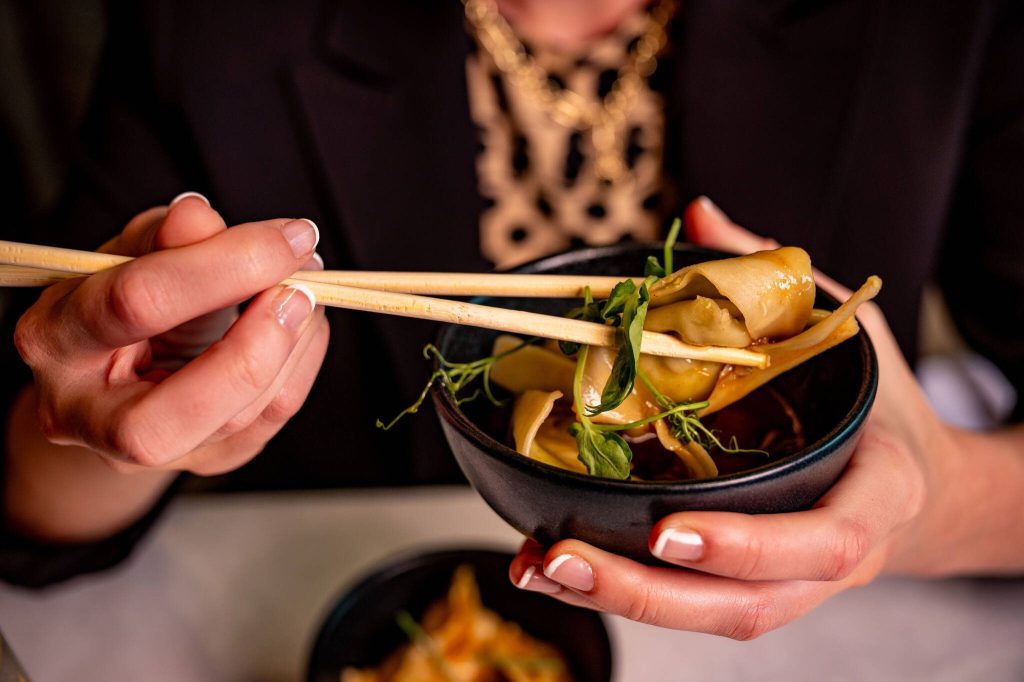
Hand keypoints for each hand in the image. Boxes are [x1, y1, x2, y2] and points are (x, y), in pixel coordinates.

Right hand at [13, 193, 329, 475]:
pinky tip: (303, 323)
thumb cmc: (119, 299)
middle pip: (185, 406)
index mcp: (55, 341)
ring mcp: (148, 453)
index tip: (289, 236)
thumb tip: (199, 216)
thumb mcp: (129, 254)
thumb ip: (162, 237)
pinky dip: (300, 362)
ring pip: (242, 414)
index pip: (138, 303)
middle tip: (301, 287)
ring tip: (305, 289)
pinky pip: (271, 417)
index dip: (223, 264)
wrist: (114, 365)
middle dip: (259, 343)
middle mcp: (88, 415)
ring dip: (292, 344)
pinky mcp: (205, 459)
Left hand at [509, 196, 976, 637]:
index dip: (747, 545)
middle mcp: (834, 561)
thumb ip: (779, 280)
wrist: (914, 487)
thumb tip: (702, 213)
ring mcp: (792, 586)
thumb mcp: (848, 332)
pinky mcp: (752, 589)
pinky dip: (622, 594)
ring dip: (618, 600)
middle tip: (562, 555)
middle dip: (648, 591)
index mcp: (875, 495)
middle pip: (746, 605)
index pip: (827, 540)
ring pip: (709, 619)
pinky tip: (557, 570)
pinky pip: (691, 606)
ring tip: (538, 567)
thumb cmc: (876, 405)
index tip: (666, 531)